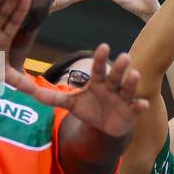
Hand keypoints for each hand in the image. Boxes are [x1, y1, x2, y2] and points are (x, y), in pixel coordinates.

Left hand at [17, 43, 146, 137]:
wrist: (106, 127)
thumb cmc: (90, 110)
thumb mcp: (71, 104)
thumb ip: (53, 98)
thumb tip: (30, 92)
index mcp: (98, 81)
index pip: (99, 67)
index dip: (101, 58)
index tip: (104, 46)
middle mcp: (113, 86)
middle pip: (115, 75)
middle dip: (119, 67)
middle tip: (124, 56)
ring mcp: (123, 98)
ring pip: (128, 88)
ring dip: (132, 82)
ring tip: (134, 74)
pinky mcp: (131, 111)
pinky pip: (137, 107)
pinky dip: (140, 105)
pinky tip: (143, 103)